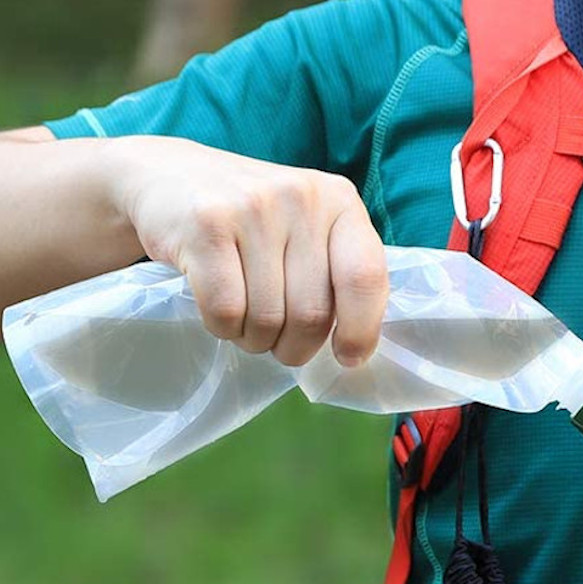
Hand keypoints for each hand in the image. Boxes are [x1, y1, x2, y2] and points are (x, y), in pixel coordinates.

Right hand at [107, 135, 386, 366]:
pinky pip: (226, 311)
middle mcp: (301, 198)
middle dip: (295, 346)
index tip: (348, 357)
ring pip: (268, 318)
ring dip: (255, 339)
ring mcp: (253, 207)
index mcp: (339, 201)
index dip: (360, 329)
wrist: (166, 176)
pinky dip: (223, 328)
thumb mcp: (307, 229)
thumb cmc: (251, 220)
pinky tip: (218, 312)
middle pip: (312, 312)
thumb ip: (337, 273)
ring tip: (246, 323)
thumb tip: (357, 347)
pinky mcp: (205, 224)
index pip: (365, 277)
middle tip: (279, 343)